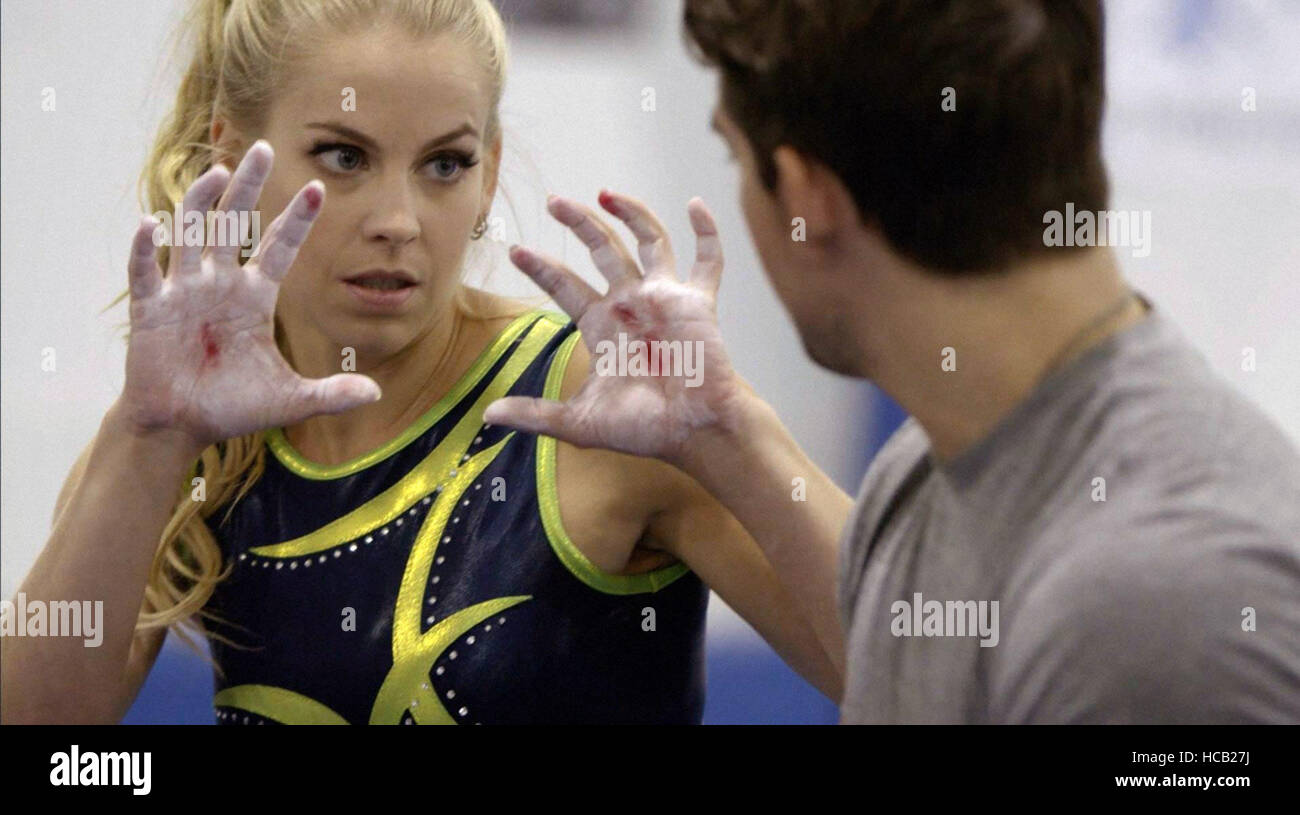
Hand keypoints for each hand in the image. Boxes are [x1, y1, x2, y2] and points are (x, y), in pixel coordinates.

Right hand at [116, 141, 380, 447]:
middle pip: (235, 224)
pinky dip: (145, 249)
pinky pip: (146, 272)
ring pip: (193, 234)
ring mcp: (184, 292)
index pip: (279, 247)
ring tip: (220, 171)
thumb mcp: (289, 400)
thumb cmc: (233, 407)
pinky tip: (150, 224)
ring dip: (203, 202)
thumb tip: (378, 393)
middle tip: (264, 148)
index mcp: (254, 297)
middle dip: (249, 187)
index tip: (318, 188)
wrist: (182, 427)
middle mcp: (220, 284)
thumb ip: (332, 393)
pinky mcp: (151, 309)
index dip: (297, 219)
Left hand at [483, 190, 745, 466]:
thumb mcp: (580, 422)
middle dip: (580, 223)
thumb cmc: (642, 429)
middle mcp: (631, 304)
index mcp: (602, 326)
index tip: (516, 251)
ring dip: (631, 213)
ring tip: (605, 192)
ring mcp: (664, 299)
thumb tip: (488, 416)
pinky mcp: (696, 302)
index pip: (566, 285)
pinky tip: (696, 204)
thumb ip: (536, 414)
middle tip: (554, 201)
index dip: (541, 267)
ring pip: (649, 241)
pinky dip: (706, 232)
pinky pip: (707, 261)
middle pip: (603, 250)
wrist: (692, 432)